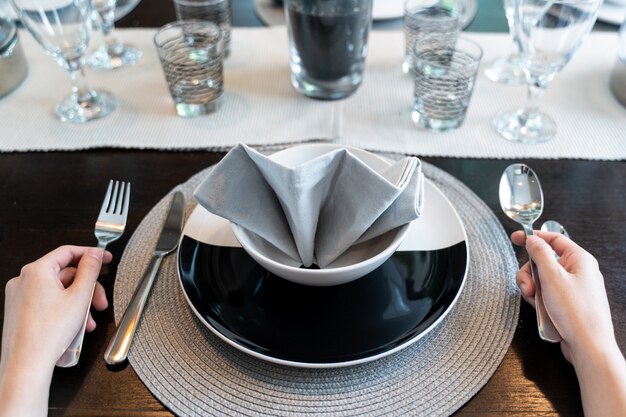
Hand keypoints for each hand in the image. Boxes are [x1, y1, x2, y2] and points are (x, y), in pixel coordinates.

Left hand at [0, 246, 110, 416]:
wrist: (27, 364)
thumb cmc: (48, 333)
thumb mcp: (80, 296)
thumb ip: (90, 270)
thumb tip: (94, 255)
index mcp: (36, 271)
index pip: (67, 252)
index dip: (90, 254)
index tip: (105, 258)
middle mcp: (24, 280)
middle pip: (65, 275)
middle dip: (87, 289)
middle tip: (100, 301)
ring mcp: (20, 297)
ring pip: (58, 291)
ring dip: (78, 304)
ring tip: (88, 322)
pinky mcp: (20, 311)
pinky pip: (48, 303)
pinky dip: (64, 311)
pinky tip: (75, 327)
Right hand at [512, 231, 625, 416]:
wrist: (588, 346)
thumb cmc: (576, 312)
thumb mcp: (552, 277)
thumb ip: (539, 254)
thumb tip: (532, 240)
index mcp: (579, 260)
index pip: (553, 239)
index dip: (533, 237)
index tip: (516, 237)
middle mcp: (577, 272)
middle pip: (543, 261)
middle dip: (530, 272)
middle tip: (527, 286)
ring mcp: (572, 288)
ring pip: (542, 279)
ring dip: (532, 288)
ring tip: (533, 300)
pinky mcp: (566, 303)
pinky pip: (546, 294)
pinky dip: (538, 299)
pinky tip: (540, 309)